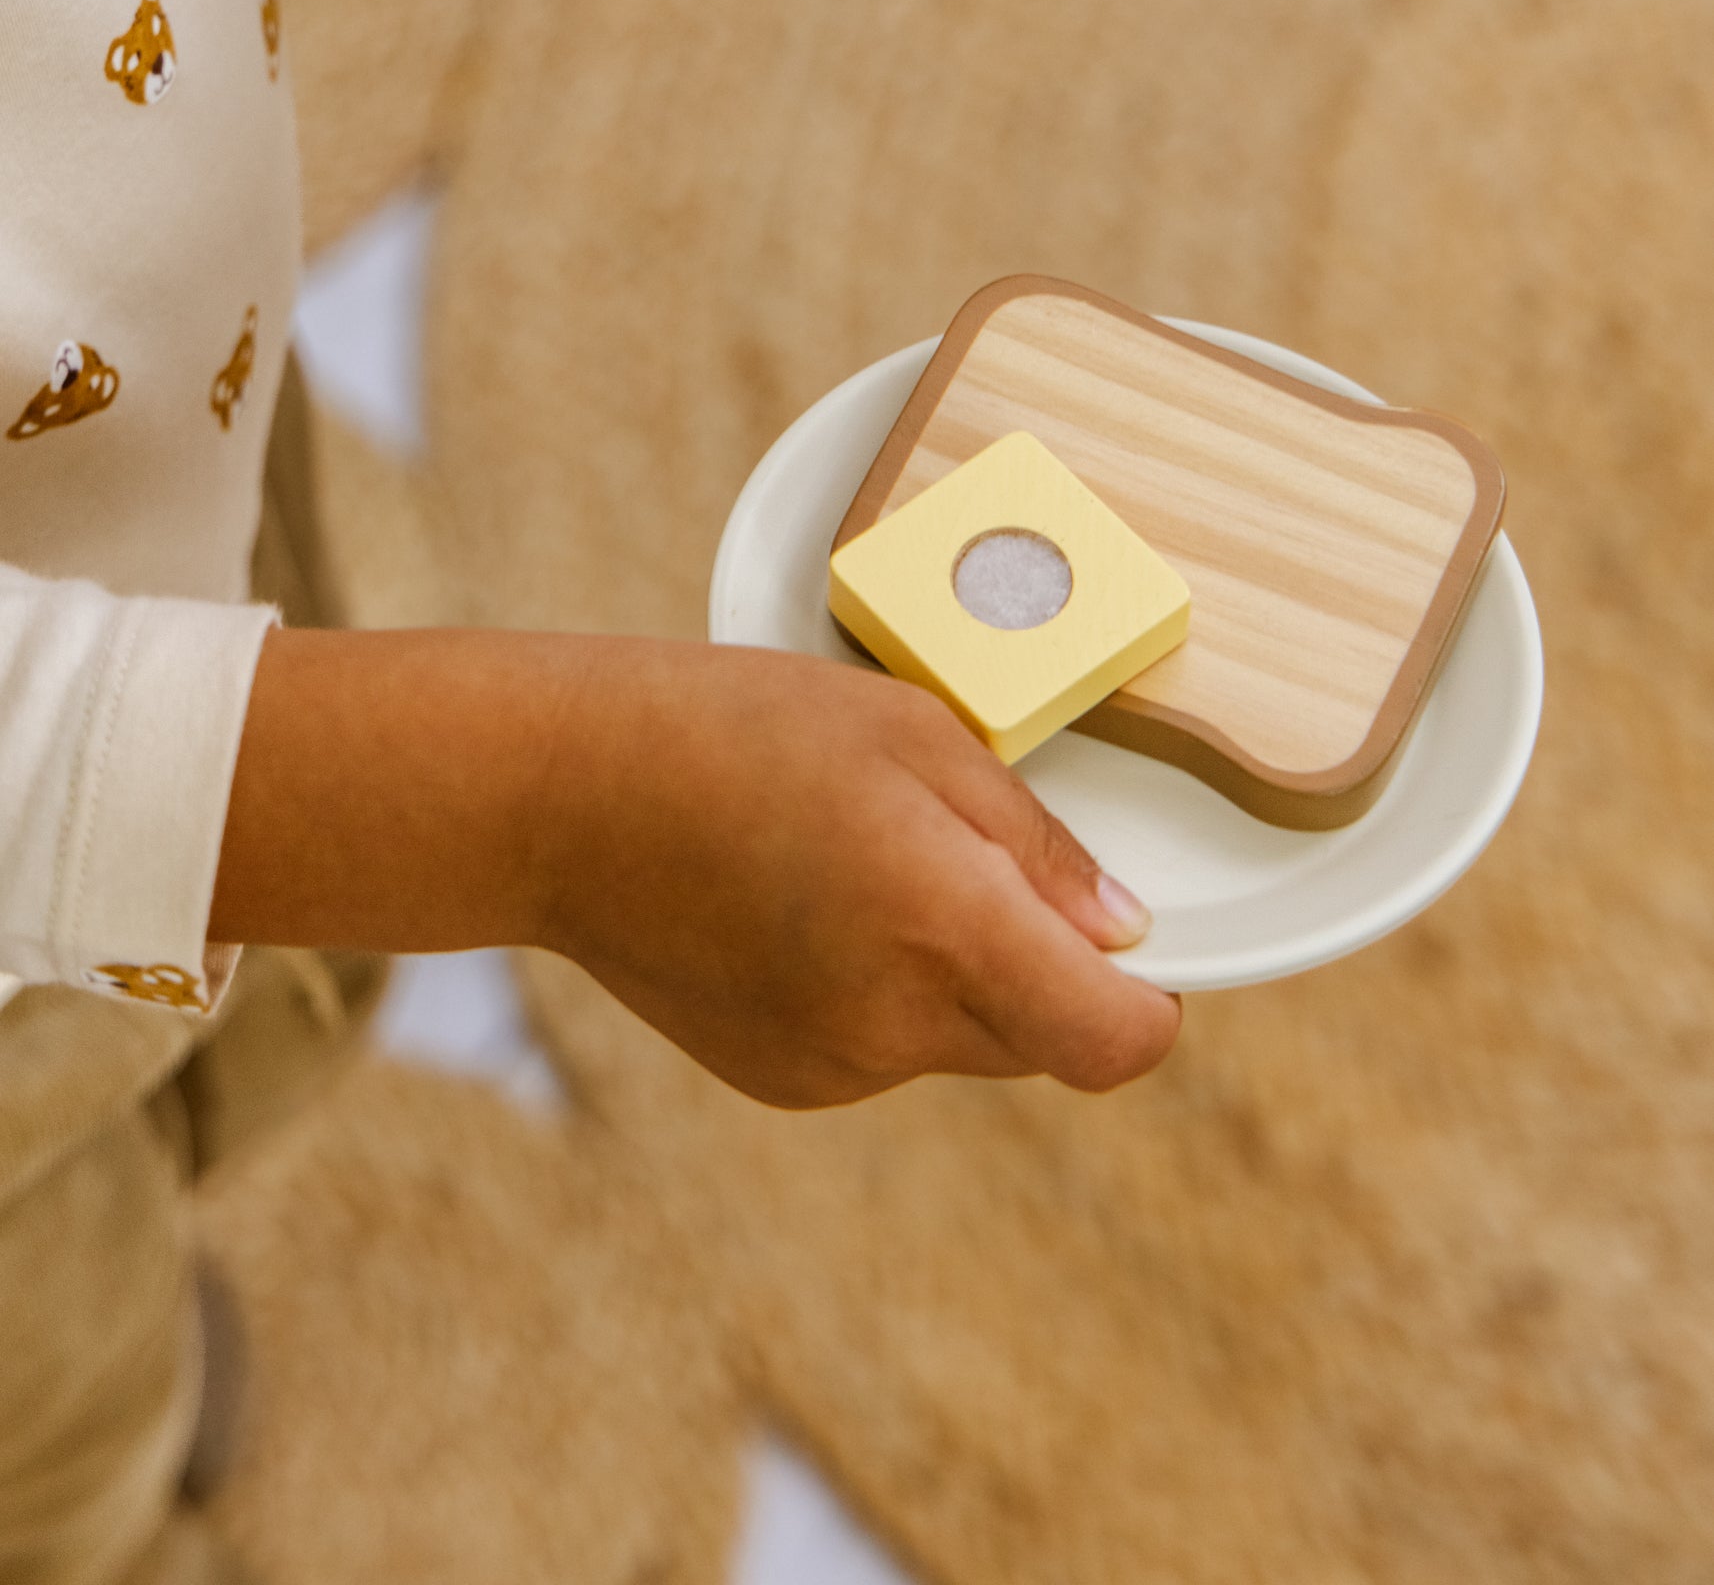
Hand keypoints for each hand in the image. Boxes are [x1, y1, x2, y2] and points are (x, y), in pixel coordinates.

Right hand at [215, 630, 1179, 1110]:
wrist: (562, 795)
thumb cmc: (739, 729)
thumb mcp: (914, 732)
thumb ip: (1034, 843)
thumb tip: (1123, 933)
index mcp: (941, 923)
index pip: (1113, 1041)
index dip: (1148, 1004)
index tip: (1129, 944)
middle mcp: (895, 1021)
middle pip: (1042, 1036)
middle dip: (1040, 962)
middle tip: (956, 851)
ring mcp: (833, 1066)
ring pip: (963, 1040)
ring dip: (955, 974)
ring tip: (858, 865)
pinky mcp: (783, 1080)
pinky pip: (886, 1051)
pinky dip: (883, 994)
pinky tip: (806, 909)